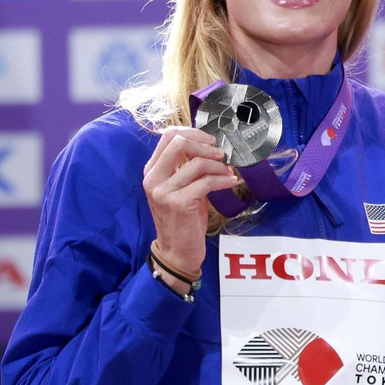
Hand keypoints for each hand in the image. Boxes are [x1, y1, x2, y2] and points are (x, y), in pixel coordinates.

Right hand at [142, 127, 238, 279]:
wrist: (177, 251)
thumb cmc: (182, 218)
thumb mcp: (181, 188)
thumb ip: (187, 167)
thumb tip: (212, 147)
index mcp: (152, 170)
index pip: (168, 136)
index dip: (194, 133)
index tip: (211, 141)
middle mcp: (153, 178)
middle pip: (179, 142)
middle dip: (206, 145)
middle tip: (222, 154)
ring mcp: (164, 191)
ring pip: (197, 163)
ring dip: (219, 166)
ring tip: (229, 172)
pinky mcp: (179, 203)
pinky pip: (207, 182)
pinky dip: (224, 179)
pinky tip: (231, 181)